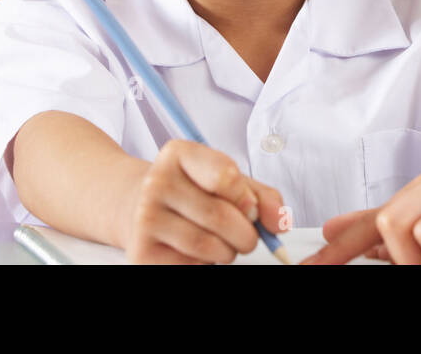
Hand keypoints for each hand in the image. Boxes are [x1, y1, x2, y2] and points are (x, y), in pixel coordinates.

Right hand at [121, 139, 286, 263]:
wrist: (141, 209)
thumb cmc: (195, 192)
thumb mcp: (229, 182)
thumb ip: (262, 196)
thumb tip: (279, 222)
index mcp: (179, 153)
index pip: (225, 175)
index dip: (247, 198)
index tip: (251, 208)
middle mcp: (157, 181)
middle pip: (220, 216)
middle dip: (247, 234)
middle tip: (247, 236)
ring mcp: (145, 217)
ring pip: (207, 245)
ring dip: (229, 252)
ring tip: (225, 245)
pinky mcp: (141, 251)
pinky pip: (191, 266)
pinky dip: (207, 264)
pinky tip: (201, 253)